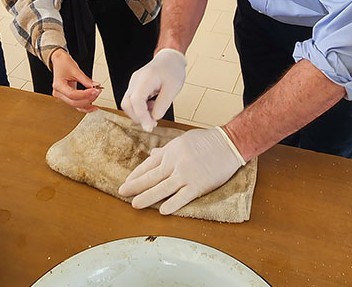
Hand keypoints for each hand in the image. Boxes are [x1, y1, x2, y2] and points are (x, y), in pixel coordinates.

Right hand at [50, 49, 100, 112]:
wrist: (59, 61)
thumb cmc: (63, 63)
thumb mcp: (75, 70)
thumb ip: (86, 80)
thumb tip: (95, 86)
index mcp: (58, 85)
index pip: (72, 94)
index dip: (85, 94)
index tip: (95, 90)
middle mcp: (58, 93)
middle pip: (74, 102)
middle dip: (88, 98)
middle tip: (97, 92)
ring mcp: (61, 96)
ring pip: (75, 105)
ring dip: (87, 103)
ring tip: (96, 96)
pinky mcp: (66, 97)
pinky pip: (76, 104)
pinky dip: (84, 106)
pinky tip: (92, 106)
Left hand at [118, 126, 244, 214]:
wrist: (229, 144)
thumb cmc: (207, 140)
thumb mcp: (183, 140)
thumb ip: (167, 150)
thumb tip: (153, 154)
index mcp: (171, 150)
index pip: (149, 164)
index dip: (136, 174)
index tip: (127, 182)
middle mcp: (175, 163)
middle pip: (151, 177)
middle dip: (135, 186)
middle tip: (122, 193)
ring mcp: (186, 174)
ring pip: (162, 188)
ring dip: (147, 197)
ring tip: (135, 204)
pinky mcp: (198, 185)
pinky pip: (182, 197)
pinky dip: (172, 204)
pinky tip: (162, 211)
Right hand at [121, 48, 185, 131]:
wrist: (170, 59)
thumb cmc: (173, 70)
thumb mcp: (173, 88)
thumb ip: (163, 104)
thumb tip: (153, 118)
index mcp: (146, 78)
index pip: (136, 100)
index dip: (141, 116)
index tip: (150, 126)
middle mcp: (135, 80)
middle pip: (127, 104)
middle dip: (138, 117)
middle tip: (153, 123)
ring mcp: (133, 83)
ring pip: (127, 104)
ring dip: (139, 113)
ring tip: (154, 111)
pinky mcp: (134, 87)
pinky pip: (132, 101)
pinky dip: (140, 108)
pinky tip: (152, 106)